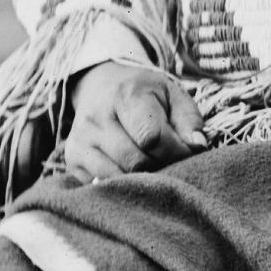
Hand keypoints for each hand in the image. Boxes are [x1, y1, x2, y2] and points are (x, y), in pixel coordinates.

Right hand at [64, 62, 205, 181]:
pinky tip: (131, 170)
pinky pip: (101, 184)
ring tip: (152, 164)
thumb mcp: (172, 94)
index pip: (152, 138)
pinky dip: (121, 184)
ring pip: (119, 177)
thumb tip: (198, 147)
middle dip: (161, 166)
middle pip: (137, 162)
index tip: (188, 151)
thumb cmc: (144, 93)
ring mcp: (80, 141)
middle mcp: (96, 119)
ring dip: (142, 178)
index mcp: (125, 97)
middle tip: (170, 160)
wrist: (101, 85)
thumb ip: (189, 120)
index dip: (176, 151)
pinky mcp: (72, 159)